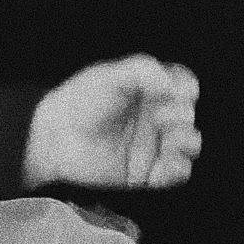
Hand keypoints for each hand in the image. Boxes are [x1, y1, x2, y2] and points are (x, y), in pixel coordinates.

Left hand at [23, 56, 200, 190]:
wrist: (54, 145)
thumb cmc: (76, 106)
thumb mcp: (107, 77)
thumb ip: (141, 70)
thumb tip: (171, 82)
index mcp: (146, 89)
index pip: (181, 84)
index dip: (184, 86)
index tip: (177, 90)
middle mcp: (152, 116)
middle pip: (187, 112)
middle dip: (181, 113)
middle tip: (162, 115)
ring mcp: (152, 145)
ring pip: (188, 142)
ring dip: (185, 140)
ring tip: (168, 138)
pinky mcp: (148, 173)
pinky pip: (177, 172)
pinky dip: (175, 168)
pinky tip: (162, 163)